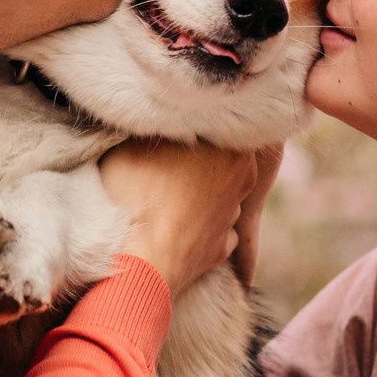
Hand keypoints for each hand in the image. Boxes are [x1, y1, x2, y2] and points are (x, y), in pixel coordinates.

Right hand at [99, 140, 278, 297]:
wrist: (141, 259)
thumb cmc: (136, 195)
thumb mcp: (133, 144)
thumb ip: (154, 126)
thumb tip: (152, 117)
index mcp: (232, 148)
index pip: (222, 123)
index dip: (196, 122)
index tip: (173, 124)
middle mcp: (244, 180)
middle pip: (222, 157)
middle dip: (199, 156)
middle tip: (166, 156)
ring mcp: (234, 216)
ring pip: (218, 192)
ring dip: (198, 190)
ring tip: (163, 193)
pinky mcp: (223, 247)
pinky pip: (212, 225)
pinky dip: (196, 223)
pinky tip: (172, 222)